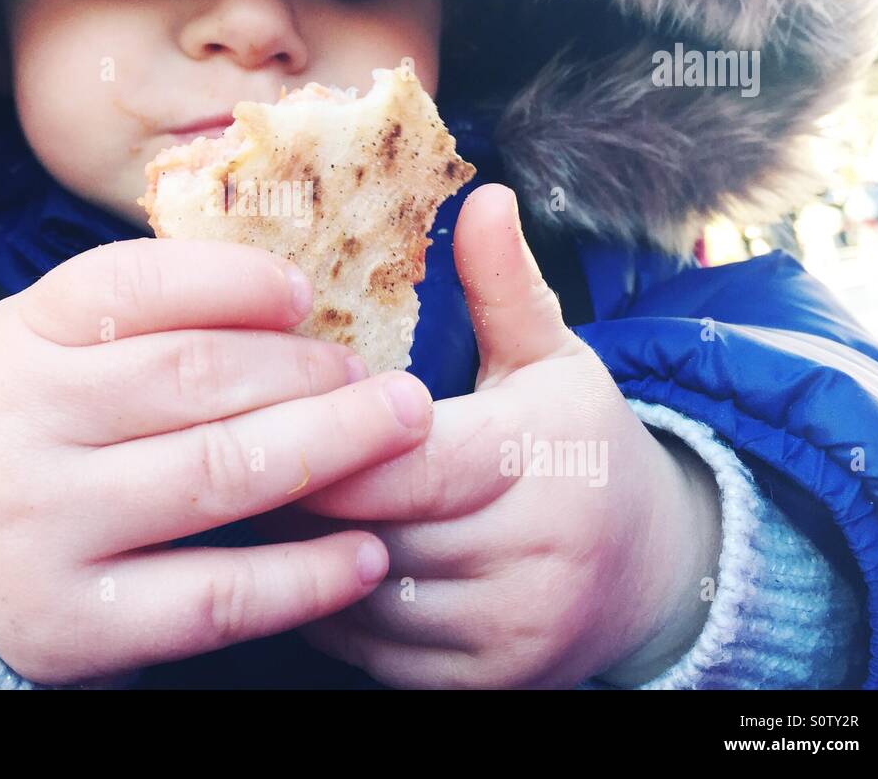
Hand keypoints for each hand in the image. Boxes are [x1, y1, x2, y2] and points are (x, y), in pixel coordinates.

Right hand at [0, 238, 433, 684]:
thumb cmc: (22, 428)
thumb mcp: (43, 348)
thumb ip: (136, 316)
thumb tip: (286, 290)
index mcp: (16, 341)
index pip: (134, 285)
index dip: (235, 281)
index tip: (306, 294)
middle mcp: (20, 428)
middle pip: (195, 377)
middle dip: (308, 370)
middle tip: (377, 375)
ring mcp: (44, 529)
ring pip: (218, 476)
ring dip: (333, 447)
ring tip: (400, 428)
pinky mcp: (75, 623)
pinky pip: (216, 597)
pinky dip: (305, 575)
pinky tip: (364, 550)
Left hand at [253, 185, 722, 687]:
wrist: (653, 568)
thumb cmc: (581, 445)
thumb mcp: (552, 358)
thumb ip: (506, 283)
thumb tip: (483, 192)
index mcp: (543, 462)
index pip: (412, 457)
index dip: (330, 438)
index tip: (263, 410)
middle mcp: (533, 558)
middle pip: (375, 527)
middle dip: (297, 494)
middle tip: (225, 454)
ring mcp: (508, 633)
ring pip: (362, 597)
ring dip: (298, 555)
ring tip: (245, 504)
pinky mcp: (482, 684)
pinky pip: (371, 652)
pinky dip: (325, 608)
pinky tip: (297, 562)